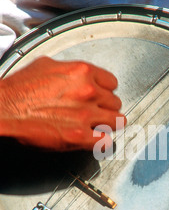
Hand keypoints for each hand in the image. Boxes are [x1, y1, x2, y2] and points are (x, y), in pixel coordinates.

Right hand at [0, 56, 125, 150]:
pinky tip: (94, 141)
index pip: (112, 82)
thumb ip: (69, 70)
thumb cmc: (18, 90)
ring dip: (108, 125)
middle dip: (106, 109)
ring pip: (116, 121)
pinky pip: (105, 142)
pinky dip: (101, 143)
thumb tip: (77, 73)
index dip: (107, 91)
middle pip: (115, 103)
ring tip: (99, 127)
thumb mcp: (46, 65)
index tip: (103, 97)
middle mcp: (88, 92)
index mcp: (81, 72)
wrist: (3, 110)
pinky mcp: (79, 136)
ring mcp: (85, 115)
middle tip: (97, 113)